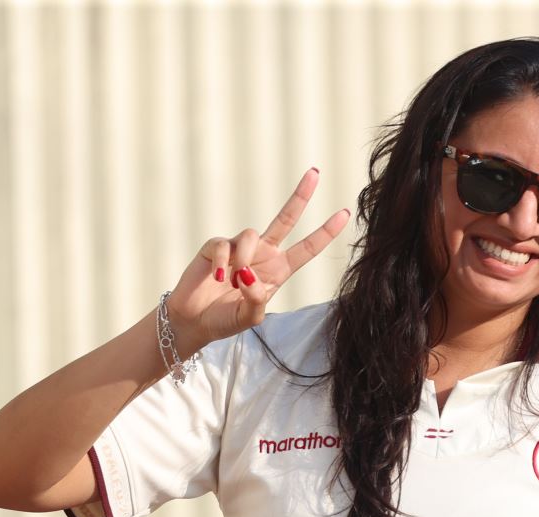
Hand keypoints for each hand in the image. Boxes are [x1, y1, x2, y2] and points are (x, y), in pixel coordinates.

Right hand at [167, 168, 350, 348]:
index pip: (307, 249)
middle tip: (315, 173)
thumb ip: (256, 300)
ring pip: (251, 235)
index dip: (325, 232)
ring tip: (231, 281)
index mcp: (278, 270)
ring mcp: (239, 248)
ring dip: (243, 259)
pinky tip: (218, 276)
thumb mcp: (248, 317)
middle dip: (300, 196)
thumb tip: (250, 276)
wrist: (194, 320)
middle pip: (286, 219)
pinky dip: (223, 262)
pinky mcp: (216, 246)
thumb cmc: (225, 319)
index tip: (344, 214)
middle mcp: (263, 254)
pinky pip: (224, 245)